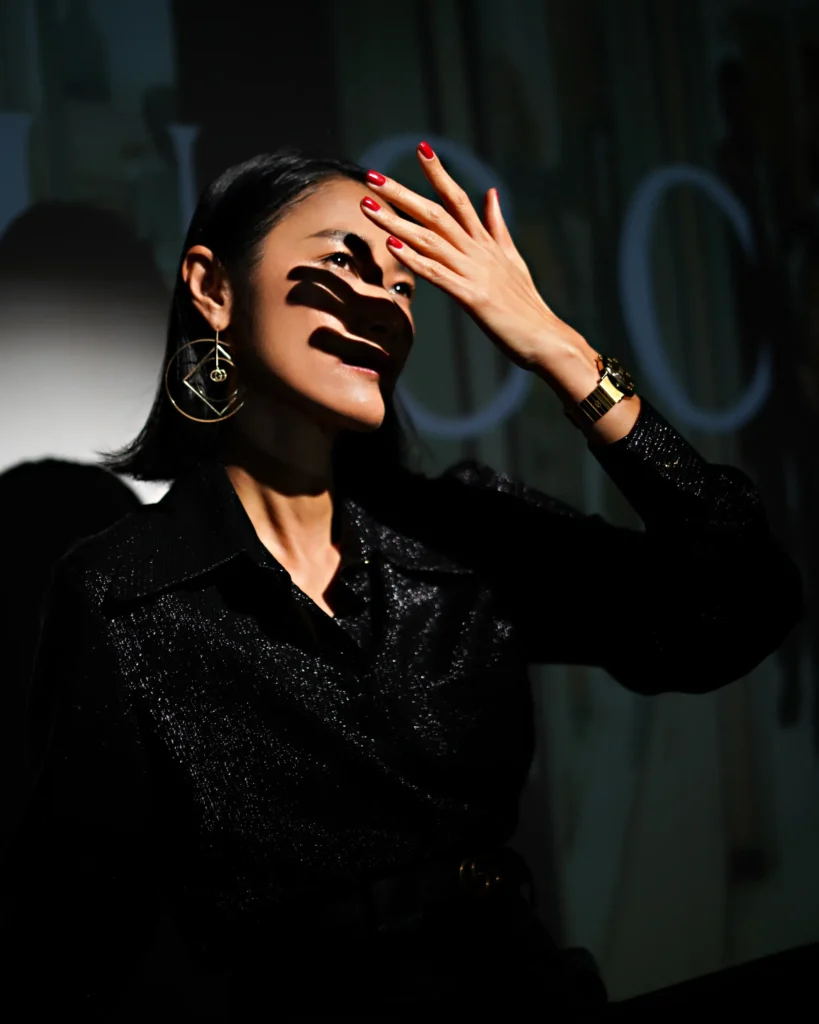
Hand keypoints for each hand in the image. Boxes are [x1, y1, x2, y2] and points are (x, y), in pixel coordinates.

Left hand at [360, 141, 594, 378]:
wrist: (546, 337)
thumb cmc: (526, 305)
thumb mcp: (513, 259)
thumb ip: (497, 226)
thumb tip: (491, 193)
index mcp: (487, 242)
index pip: (459, 199)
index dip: (439, 174)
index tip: (420, 149)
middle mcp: (479, 251)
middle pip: (436, 213)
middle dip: (402, 194)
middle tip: (372, 177)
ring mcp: (475, 272)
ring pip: (430, 240)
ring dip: (396, 222)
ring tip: (368, 207)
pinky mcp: (472, 297)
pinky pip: (437, 274)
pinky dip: (414, 259)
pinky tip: (392, 247)